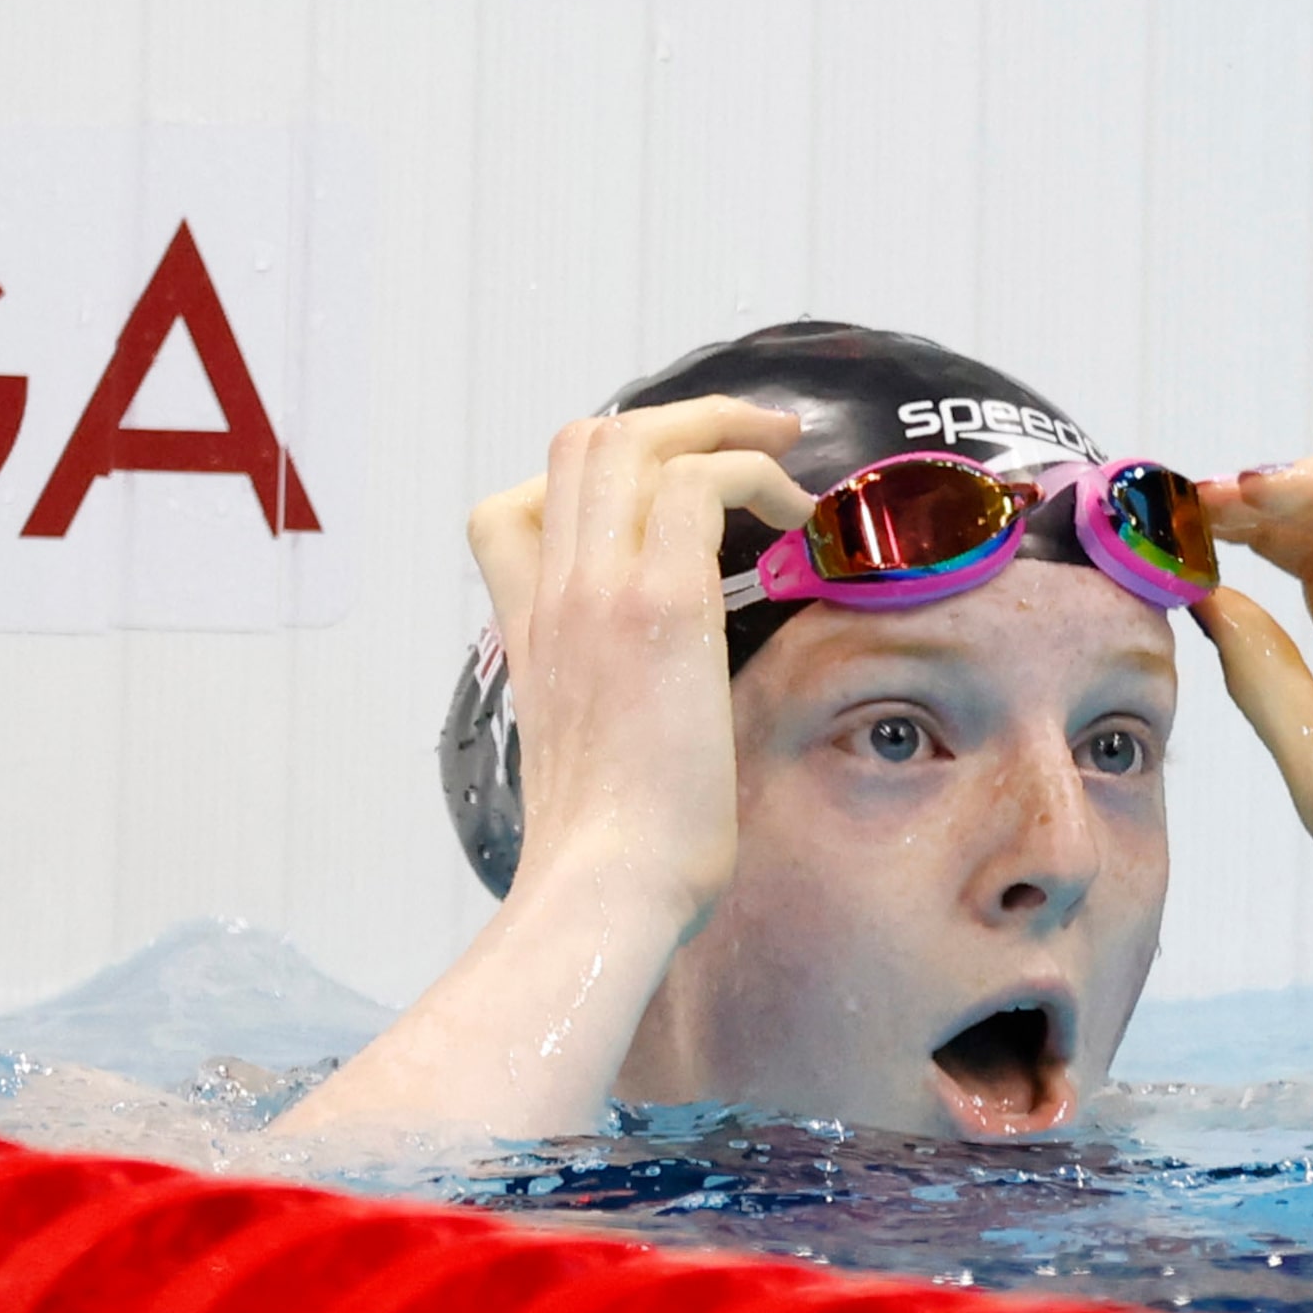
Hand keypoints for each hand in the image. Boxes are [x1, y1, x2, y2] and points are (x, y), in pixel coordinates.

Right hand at [467, 397, 813, 927]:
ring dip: (720, 428)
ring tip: (786, 454)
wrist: (604, 890)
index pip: (511, 512)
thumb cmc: (615, 859)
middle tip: (752, 439)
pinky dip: (755, 475)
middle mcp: (555, 598)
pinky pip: (701, 483)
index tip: (660, 504)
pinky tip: (801, 519)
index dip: (587, 483)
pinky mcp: (662, 607)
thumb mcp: (592, 767)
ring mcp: (600, 593)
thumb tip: (664, 721)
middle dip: (675, 422)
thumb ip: (611, 716)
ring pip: (633, 440)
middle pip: (582, 444)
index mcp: (532, 636)